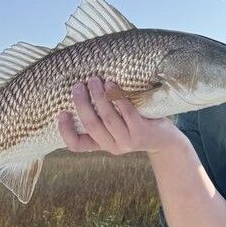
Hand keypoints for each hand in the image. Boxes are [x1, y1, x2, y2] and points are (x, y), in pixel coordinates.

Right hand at [58, 76, 179, 154]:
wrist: (164, 139)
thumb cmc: (134, 125)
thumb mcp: (115, 125)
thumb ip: (99, 116)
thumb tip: (80, 88)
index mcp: (100, 145)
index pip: (76, 145)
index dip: (65, 131)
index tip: (61, 113)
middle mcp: (111, 146)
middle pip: (90, 125)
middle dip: (82, 104)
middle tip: (78, 85)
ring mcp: (127, 141)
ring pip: (107, 118)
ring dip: (99, 97)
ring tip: (95, 80)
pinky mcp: (141, 133)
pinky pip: (127, 113)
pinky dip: (117, 98)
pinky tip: (112, 85)